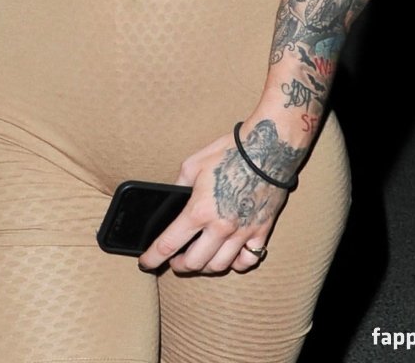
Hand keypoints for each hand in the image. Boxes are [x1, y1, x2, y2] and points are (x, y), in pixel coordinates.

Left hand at [137, 121, 291, 274]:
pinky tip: (229, 255)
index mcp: (199, 210)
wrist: (268, 148)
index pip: (169, 244)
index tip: (146, 262)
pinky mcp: (261, 231)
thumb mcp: (193, 164)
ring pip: (219, 265)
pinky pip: (248, 260)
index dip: (153, 257)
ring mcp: (242, 232)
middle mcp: (220, 227)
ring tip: (199, 258)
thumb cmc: (230, 152)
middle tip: (174, 260)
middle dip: (179, 264)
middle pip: (194, 263)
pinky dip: (236, 263)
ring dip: (204, 266)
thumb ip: (178, 186)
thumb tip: (171, 201)